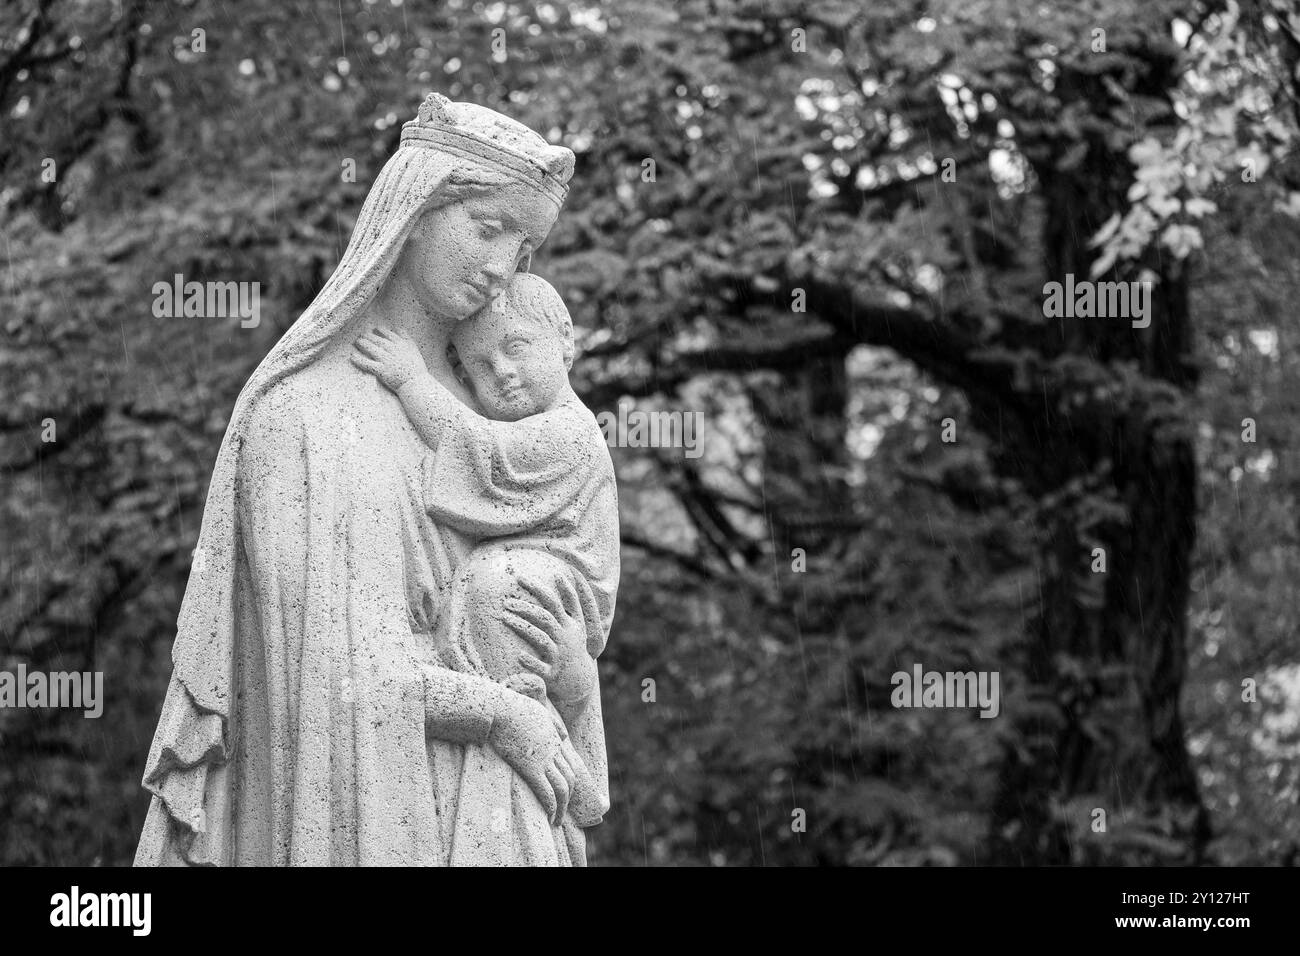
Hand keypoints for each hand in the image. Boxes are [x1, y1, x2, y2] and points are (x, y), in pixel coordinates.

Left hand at [351, 327, 425, 391]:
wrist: (416, 383)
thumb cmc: (416, 368)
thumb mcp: (414, 349)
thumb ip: (406, 337)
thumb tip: (397, 328)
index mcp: (401, 344)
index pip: (387, 333)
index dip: (379, 330)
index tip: (375, 329)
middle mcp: (392, 350)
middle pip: (377, 339)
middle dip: (368, 335)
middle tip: (361, 334)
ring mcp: (386, 360)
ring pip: (371, 348)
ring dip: (362, 343)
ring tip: (357, 341)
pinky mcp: (381, 370)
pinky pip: (367, 363)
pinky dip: (358, 360)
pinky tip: (352, 356)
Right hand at [487, 689, 577, 824]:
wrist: (499, 708)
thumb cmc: (513, 707)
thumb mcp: (540, 711)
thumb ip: (554, 724)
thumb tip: (564, 735)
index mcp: (555, 739)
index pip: (570, 765)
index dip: (571, 782)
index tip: (567, 795)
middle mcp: (554, 750)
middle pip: (570, 779)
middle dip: (568, 799)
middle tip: (562, 812)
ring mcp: (544, 759)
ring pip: (562, 788)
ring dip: (561, 807)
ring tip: (556, 820)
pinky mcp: (531, 767)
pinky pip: (547, 791)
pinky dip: (552, 805)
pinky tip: (549, 816)